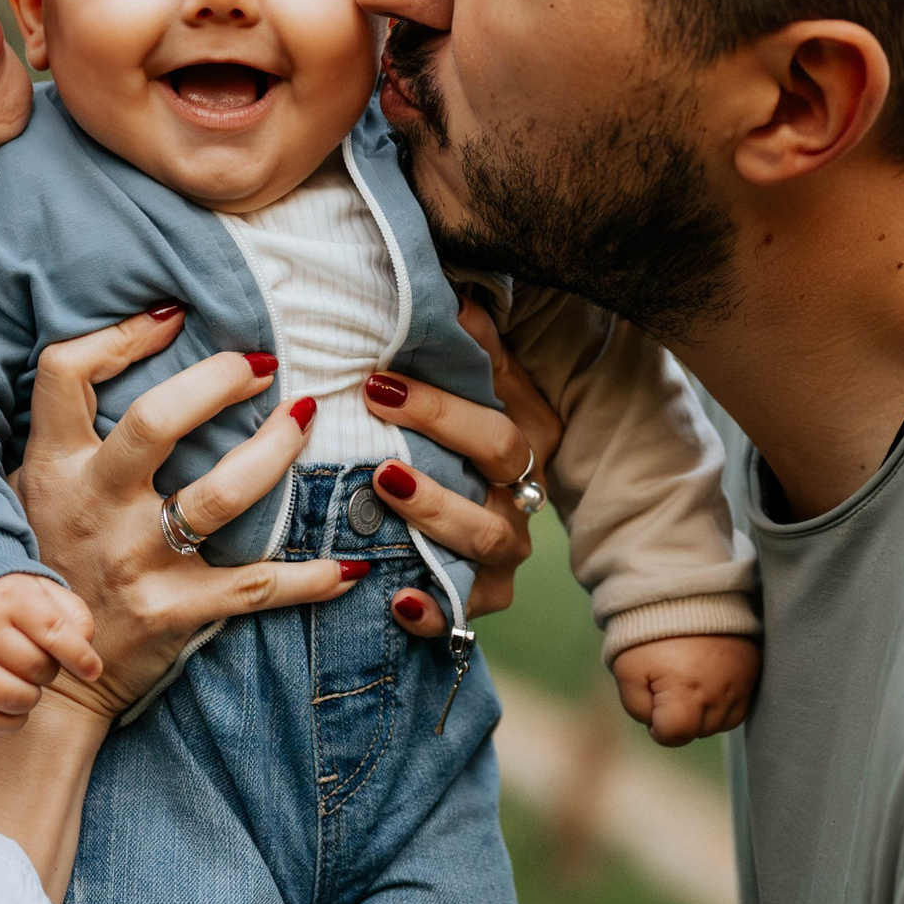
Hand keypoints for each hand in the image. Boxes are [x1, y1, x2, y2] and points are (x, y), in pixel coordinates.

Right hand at [0, 574, 102, 732]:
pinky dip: (10, 721)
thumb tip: (86, 652)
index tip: (93, 671)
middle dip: (49, 670)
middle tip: (41, 660)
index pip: (52, 630)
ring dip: (30, 697)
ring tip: (27, 681)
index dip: (79, 655)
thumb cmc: (14, 602)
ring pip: (12, 697)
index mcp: (12, 599)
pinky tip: (14, 702)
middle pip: (35, 667)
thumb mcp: (46, 592)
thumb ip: (75, 615)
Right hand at [18, 308, 362, 718]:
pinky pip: (253, 588)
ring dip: (273, 451)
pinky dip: (309, 580)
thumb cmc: (51, 558)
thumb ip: (69, 434)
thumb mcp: (34, 488)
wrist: (40, 668)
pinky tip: (352, 568)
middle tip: (262, 366)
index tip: (174, 317)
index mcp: (55, 466)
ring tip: (302, 420)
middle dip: (216, 382)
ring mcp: (134, 560)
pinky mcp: (171, 609)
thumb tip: (126, 352)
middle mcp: (92, 505)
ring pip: (219, 495)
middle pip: (154, 422)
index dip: (119, 336)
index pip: (66, 374)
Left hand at [364, 294, 564, 636]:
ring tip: (384, 484)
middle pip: (501, 456)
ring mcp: (509, 545)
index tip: (377, 376)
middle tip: (374, 403)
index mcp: (529, 432)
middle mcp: (527, 489)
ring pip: (489, 533)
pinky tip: (398, 600)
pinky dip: (433, 609)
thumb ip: (471, 351)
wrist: (480, 516)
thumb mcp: (475, 392)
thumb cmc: (461, 439)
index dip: (443, 395)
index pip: (498, 407)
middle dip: (440, 427)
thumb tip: (454, 292)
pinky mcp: (485, 595)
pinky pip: (464, 611)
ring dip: (437, 509)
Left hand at [611, 635, 758, 746]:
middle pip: (697, 731)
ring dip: (702, 711)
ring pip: (719, 723)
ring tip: (688, 677)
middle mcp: (719, 692)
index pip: (674, 735)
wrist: (684, 593)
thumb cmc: (649, 633)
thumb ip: (638, 709)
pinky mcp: (753, 672)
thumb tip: (657, 725)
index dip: (657, 726)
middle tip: (668, 681)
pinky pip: (738, 707)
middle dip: (679, 716)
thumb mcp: (627, 671)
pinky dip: (721, 702)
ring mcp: (741, 683)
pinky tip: (706, 680)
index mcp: (686, 692)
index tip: (652, 702)